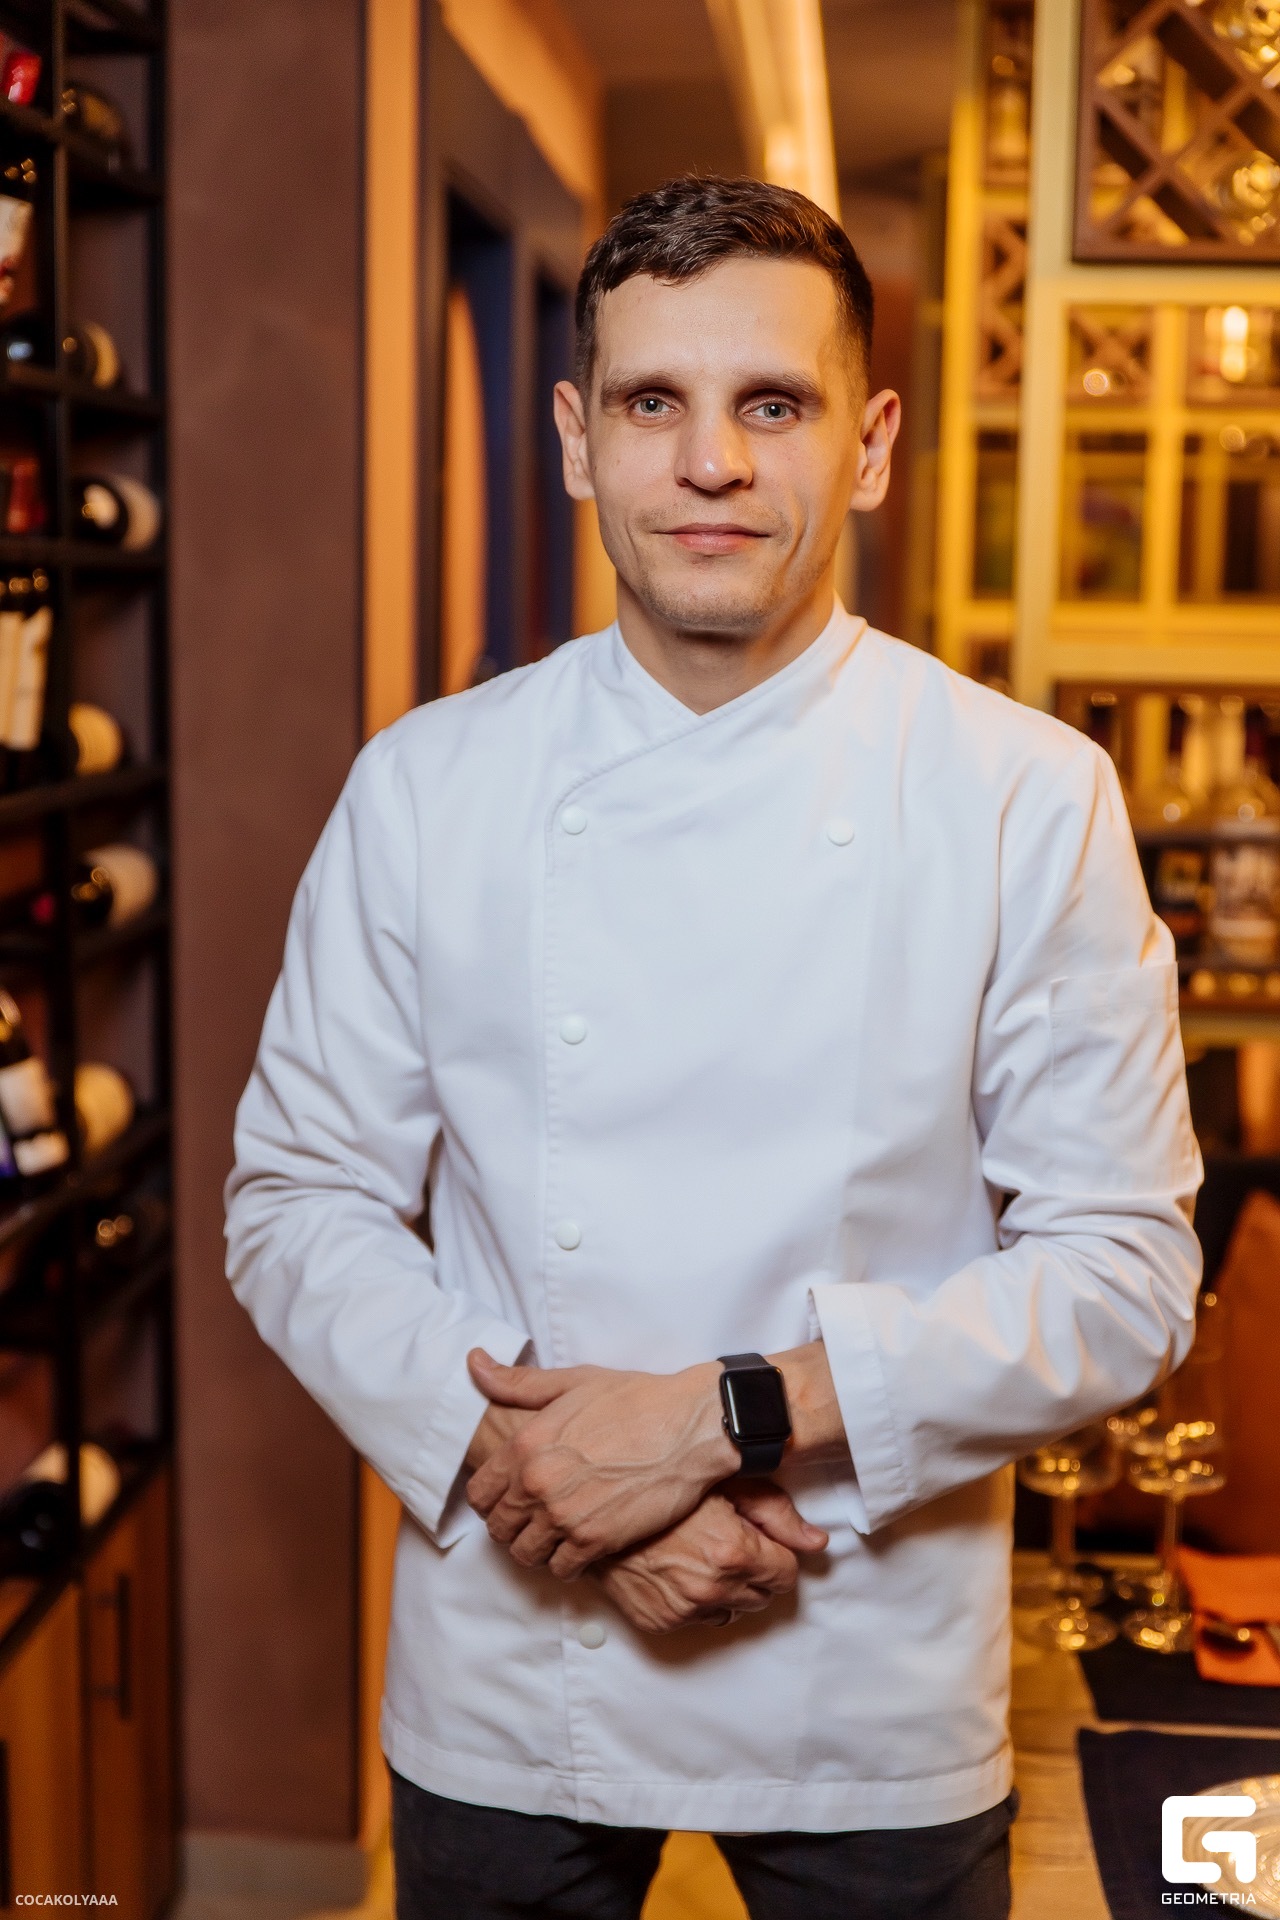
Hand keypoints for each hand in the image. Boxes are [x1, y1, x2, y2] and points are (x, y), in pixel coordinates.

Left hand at [464, 1349, 739, 1578]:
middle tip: (533, 1518)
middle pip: (498, 1529)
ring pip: (525, 1554)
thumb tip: (474, 1363)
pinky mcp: (595, 1541)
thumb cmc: (635, 1399)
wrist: (688, 1426)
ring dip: (536, 1547)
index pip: (478, 1493)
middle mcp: (537, 1484)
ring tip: (554, 1535)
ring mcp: (564, 1516)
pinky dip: (567, 1562)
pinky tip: (580, 1545)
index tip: (508, 1497)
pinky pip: (561, 1569)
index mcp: (525, 1445)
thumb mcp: (572, 1382)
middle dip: (511, 1525)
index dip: (490, 1498)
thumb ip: (517, 1382)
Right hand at [595, 1481, 827, 1633]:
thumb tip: (816, 1540)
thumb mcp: (725, 1483)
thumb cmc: (661, 1486)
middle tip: (729, 1541)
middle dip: (755, 1570)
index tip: (760, 1539)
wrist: (598, 1506)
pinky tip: (681, 1568)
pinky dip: (697, 1599)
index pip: (787, 1573)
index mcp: (734, 1552)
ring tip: (702, 1554)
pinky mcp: (662, 1622)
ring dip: (728, 1588)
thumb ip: (777, 1512)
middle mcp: (712, 1587)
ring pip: (733, 1610)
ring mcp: (685, 1609)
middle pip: (764, 1595)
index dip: (776, 1552)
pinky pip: (700, 1620)